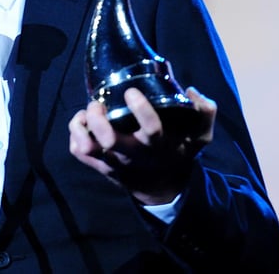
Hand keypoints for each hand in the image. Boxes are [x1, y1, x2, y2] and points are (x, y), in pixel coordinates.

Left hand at [68, 87, 215, 204]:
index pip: (151, 129)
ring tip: (86, 113)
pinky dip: (74, 134)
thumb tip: (191, 91)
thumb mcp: (198, 137)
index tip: (131, 91)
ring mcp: (113, 162)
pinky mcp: (100, 166)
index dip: (140, 109)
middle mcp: (133, 154)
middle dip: (99, 119)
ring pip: (88, 147)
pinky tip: (82, 123)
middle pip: (109, 140)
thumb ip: (203, 114)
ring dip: (81, 127)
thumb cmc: (176, 152)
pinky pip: (78, 152)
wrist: (161, 188)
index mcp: (158, 144)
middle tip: (98, 103)